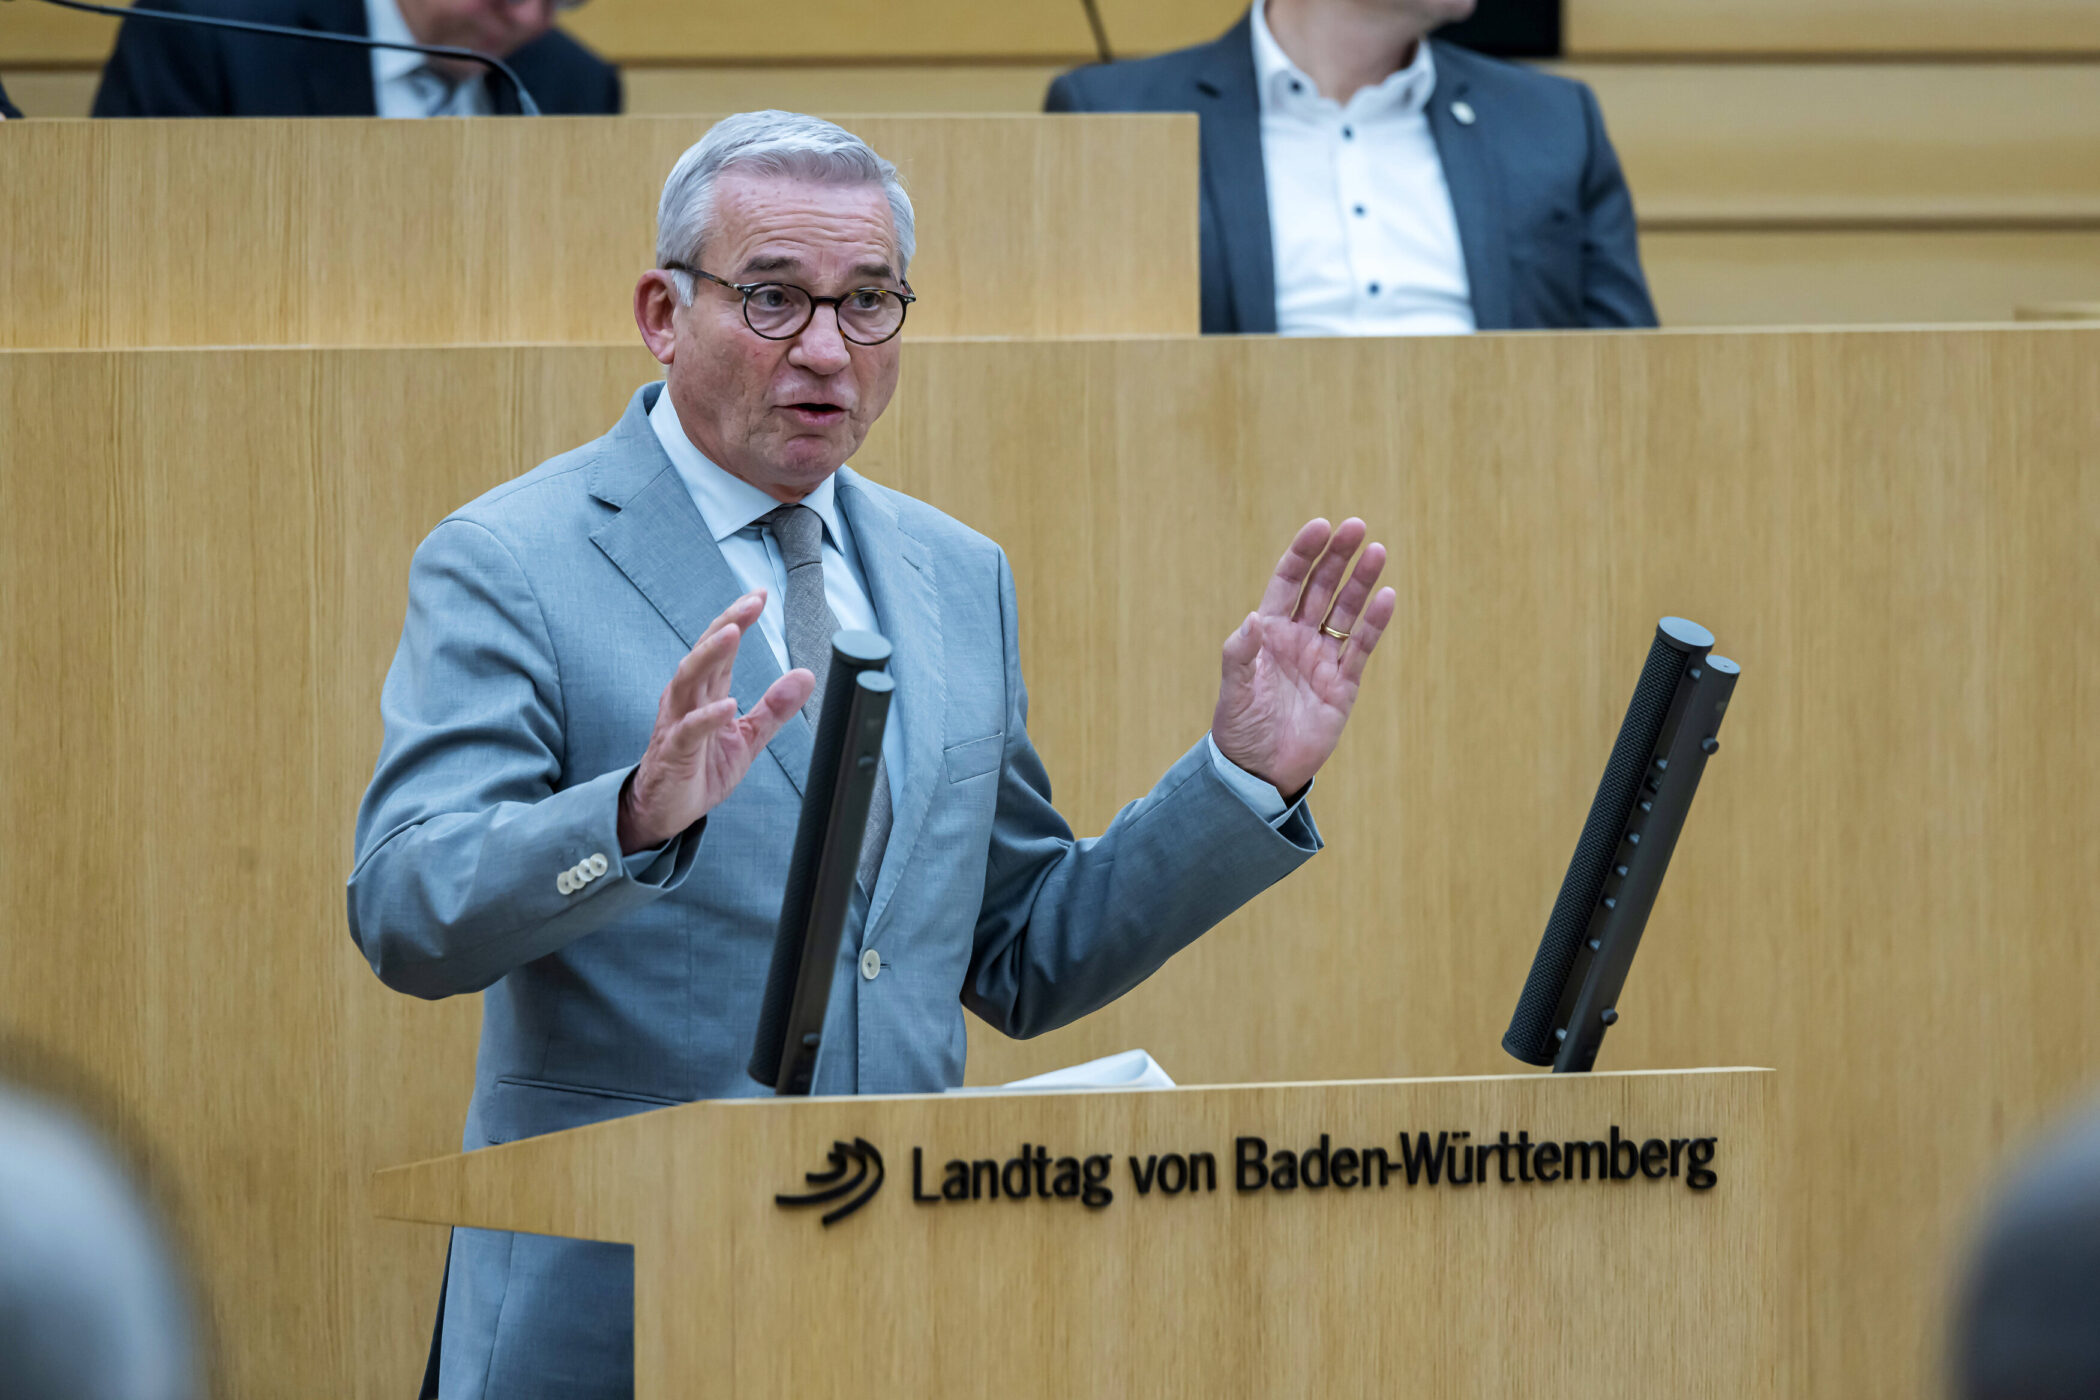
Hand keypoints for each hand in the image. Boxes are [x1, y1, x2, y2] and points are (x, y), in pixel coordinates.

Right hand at [617, 592, 815, 852]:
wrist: (664, 810)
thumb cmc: (699, 768)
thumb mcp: (746, 738)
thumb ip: (774, 708)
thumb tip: (805, 675)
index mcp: (705, 692)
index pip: (721, 647)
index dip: (738, 619)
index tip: (759, 594)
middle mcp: (687, 699)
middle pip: (704, 652)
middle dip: (727, 623)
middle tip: (750, 602)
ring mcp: (677, 723)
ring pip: (688, 680)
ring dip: (710, 656)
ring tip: (732, 634)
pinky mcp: (673, 753)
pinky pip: (688, 730)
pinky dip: (707, 716)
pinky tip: (727, 704)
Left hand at [1211, 518, 1396, 796]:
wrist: (1259, 771)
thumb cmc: (1239, 728)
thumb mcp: (1234, 690)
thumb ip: (1241, 653)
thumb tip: (1253, 618)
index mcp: (1268, 632)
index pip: (1289, 581)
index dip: (1304, 553)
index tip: (1321, 527)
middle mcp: (1298, 638)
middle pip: (1321, 587)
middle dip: (1338, 557)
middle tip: (1356, 526)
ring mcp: (1323, 659)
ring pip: (1346, 611)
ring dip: (1361, 582)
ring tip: (1378, 551)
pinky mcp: (1343, 684)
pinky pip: (1362, 647)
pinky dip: (1374, 623)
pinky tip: (1387, 596)